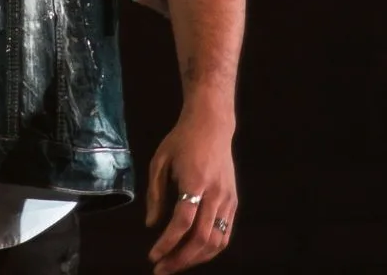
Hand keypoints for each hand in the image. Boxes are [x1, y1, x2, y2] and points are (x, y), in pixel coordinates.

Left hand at [144, 111, 237, 273]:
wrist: (212, 126)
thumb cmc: (182, 141)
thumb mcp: (160, 161)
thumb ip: (155, 194)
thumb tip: (151, 225)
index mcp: (195, 182)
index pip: (182, 222)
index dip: (168, 243)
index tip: (153, 256)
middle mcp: (216, 194)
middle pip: (201, 238)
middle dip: (181, 258)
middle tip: (162, 269)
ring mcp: (228, 200)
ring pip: (217, 241)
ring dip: (196, 258)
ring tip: (176, 264)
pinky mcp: (234, 203)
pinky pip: (226, 234)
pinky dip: (211, 249)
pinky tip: (194, 254)